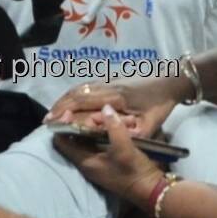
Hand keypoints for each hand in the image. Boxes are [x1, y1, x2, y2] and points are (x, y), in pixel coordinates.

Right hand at [47, 75, 185, 137]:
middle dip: (59, 106)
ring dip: (64, 100)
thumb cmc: (160, 103)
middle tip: (46, 121)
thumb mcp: (151, 124)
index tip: (52, 121)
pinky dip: (73, 95)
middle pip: (76, 93)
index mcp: (115, 96)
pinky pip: (86, 86)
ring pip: (80, 88)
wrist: (170, 80)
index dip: (65, 110)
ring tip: (53, 114)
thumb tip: (112, 138)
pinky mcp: (110, 79)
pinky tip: (68, 103)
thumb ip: (132, 133)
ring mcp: (108, 80)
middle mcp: (107, 85)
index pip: (83, 101)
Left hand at [54, 108, 164, 208]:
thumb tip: (105, 108)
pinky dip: (108, 132)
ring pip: (92, 138)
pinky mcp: (109, 160)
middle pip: (78, 136)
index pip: (61, 142)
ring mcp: (98, 162)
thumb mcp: (124, 147)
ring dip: (102, 126)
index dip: (62, 125)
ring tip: (118, 118)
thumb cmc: (134, 171)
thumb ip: (113, 126)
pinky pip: (102, 142)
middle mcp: (87, 162)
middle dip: (89, 122)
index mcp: (84, 161)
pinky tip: (122, 125)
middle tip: (104, 114)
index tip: (71, 112)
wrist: (151, 190)